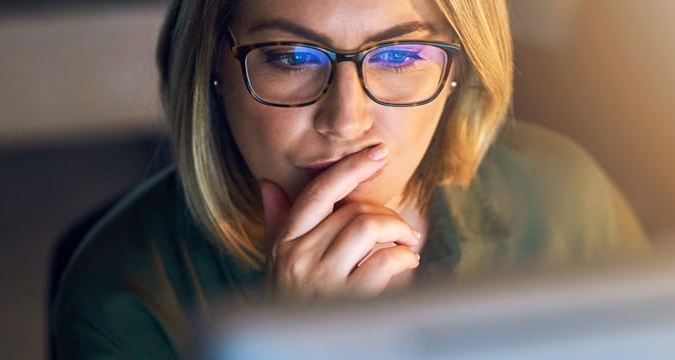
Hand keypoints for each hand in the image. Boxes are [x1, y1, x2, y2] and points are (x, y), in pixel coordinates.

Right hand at [260, 144, 421, 298]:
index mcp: (283, 243)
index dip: (351, 168)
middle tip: (400, 229)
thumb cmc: (289, 306)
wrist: (292, 351)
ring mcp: (322, 280)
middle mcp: (298, 257)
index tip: (377, 154)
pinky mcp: (347, 301)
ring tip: (406, 245)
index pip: (318, 192)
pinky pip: (385, 261)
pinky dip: (405, 258)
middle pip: (352, 210)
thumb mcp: (275, 264)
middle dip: (386, 215)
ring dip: (399, 232)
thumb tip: (267, 183)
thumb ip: (277, 224)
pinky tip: (406, 265)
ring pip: (369, 227)